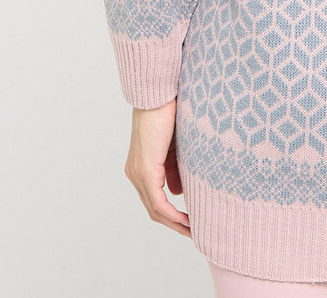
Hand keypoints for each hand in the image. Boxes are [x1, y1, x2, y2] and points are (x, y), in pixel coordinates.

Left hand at [123, 99, 191, 237]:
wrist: (158, 94)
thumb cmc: (168, 112)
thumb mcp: (173, 146)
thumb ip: (173, 168)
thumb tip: (178, 192)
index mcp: (140, 166)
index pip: (153, 198)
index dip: (170, 213)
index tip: (189, 220)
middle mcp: (134, 173)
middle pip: (153, 209)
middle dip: (173, 223)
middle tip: (192, 232)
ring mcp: (138, 173)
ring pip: (155, 209)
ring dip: (174, 222)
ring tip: (192, 230)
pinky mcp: (145, 170)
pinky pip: (158, 201)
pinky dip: (172, 214)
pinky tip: (185, 220)